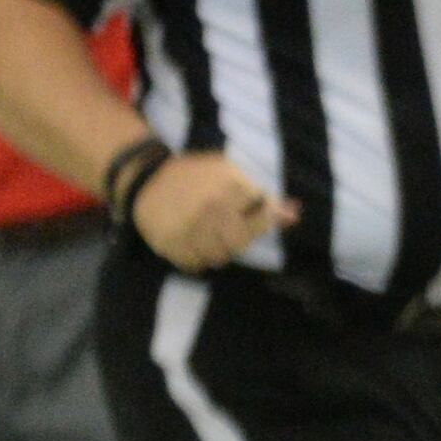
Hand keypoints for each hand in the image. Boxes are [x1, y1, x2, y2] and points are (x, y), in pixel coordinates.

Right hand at [125, 151, 294, 271]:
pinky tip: (191, 242)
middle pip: (241, 243)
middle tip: (224, 229)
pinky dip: (197, 258)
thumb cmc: (197, 176)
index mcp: (231, 185)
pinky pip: (196, 265)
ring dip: (217, 250)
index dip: (258, 218)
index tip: (246, 213)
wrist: (146, 178)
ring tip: (206, 235)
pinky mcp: (170, 243)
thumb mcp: (231, 174)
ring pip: (220, 257)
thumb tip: (295, 215)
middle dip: (237, 239)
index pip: (265, 217)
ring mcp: (190, 227)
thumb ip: (264, 197)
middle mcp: (212, 207)